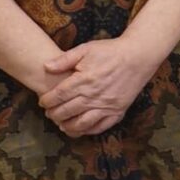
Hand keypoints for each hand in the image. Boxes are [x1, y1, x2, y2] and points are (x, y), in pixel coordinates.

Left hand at [39, 37, 161, 137]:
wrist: (137, 57)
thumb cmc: (110, 51)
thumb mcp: (86, 49)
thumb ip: (65, 59)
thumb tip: (46, 66)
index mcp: (84, 80)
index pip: (59, 95)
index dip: (47, 101)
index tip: (42, 102)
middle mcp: (93, 96)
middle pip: (67, 111)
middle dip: (54, 114)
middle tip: (49, 113)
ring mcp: (106, 106)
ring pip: (82, 123)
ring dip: (68, 126)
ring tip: (61, 124)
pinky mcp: (117, 112)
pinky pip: (100, 127)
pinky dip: (87, 130)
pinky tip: (80, 128)